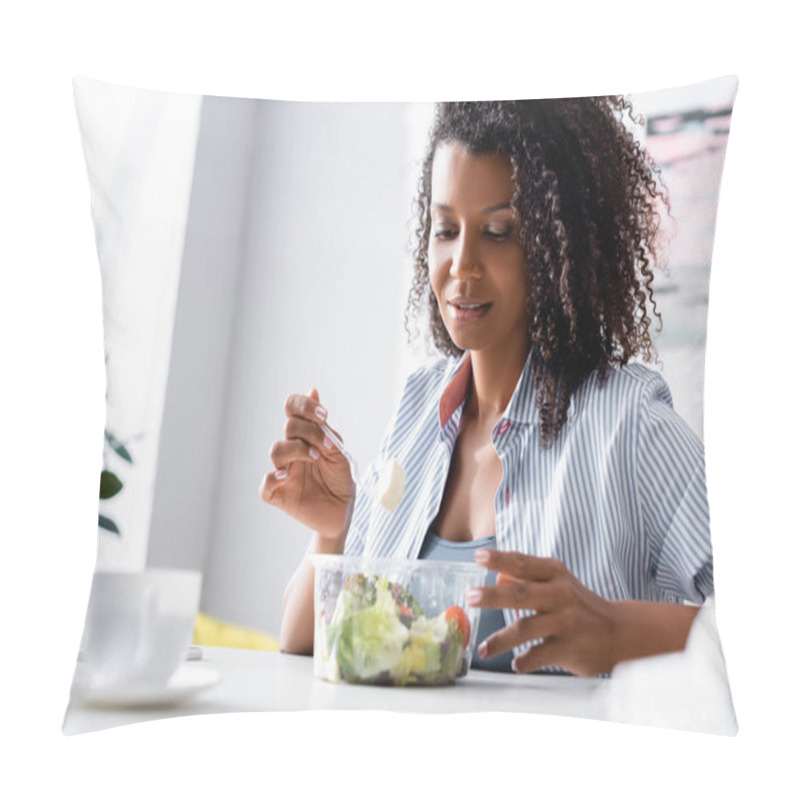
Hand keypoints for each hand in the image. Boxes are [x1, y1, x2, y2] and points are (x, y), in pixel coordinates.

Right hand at [259, 388, 354, 540]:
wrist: (344, 512)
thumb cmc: (340, 480)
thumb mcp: (339, 451)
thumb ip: (324, 427)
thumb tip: (313, 390)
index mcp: (305, 437)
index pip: (293, 410)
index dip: (303, 406)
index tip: (323, 415)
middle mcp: (292, 452)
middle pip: (288, 428)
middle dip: (309, 431)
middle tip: (327, 446)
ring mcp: (284, 472)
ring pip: (276, 451)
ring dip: (296, 450)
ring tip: (315, 458)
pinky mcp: (280, 495)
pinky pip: (265, 486)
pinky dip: (271, 479)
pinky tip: (285, 476)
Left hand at [467, 548, 614, 676]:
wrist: (619, 633)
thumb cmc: (578, 605)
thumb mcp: (557, 584)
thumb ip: (527, 579)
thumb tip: (497, 578)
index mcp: (555, 574)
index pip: (522, 563)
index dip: (499, 559)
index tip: (478, 556)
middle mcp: (560, 594)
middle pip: (520, 594)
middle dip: (492, 596)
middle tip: (470, 597)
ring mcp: (565, 622)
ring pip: (524, 629)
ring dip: (500, 640)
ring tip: (483, 649)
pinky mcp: (569, 648)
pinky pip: (538, 656)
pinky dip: (524, 661)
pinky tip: (516, 664)